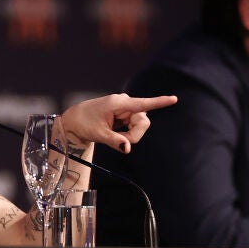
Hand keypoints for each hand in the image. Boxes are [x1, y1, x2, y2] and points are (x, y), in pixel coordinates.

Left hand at [62, 93, 177, 153]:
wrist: (75, 119)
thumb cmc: (84, 123)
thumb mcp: (98, 134)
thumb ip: (115, 141)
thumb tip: (128, 148)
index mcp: (118, 103)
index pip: (142, 103)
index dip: (159, 102)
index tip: (173, 99)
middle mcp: (124, 102)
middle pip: (142, 121)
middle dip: (134, 134)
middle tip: (119, 141)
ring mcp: (125, 108)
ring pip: (139, 125)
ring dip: (130, 135)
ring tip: (113, 135)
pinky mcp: (125, 113)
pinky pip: (134, 125)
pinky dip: (127, 133)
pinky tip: (116, 132)